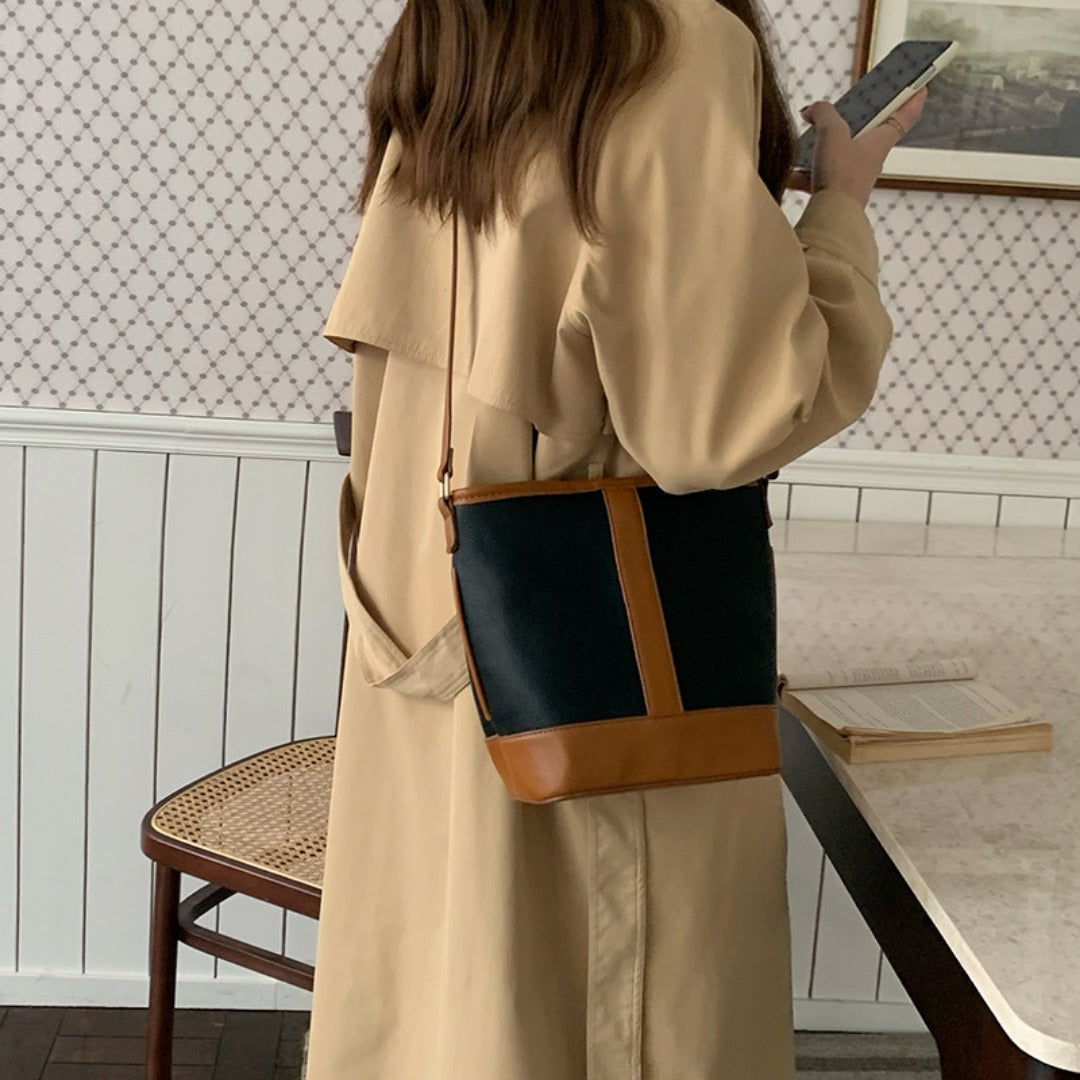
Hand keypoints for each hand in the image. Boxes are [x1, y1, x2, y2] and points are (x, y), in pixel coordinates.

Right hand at [787, 87, 927, 205]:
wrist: (831, 216)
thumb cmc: (842, 176)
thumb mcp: (832, 132)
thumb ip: (823, 113)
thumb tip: (813, 109)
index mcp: (880, 140)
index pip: (906, 114)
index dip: (914, 98)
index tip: (921, 85)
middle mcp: (870, 157)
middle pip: (869, 131)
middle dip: (856, 118)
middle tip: (844, 107)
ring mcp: (853, 175)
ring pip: (840, 152)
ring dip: (823, 145)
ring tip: (806, 138)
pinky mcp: (836, 190)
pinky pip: (820, 175)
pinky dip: (805, 172)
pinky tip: (791, 171)